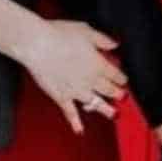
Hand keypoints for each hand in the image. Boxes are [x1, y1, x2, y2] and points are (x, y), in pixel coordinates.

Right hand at [18, 18, 127, 134]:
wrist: (38, 44)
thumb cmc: (59, 35)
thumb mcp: (87, 30)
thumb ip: (103, 39)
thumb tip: (114, 44)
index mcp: (98, 64)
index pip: (116, 74)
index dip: (121, 78)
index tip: (123, 80)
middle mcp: (90, 80)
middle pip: (109, 90)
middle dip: (117, 94)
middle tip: (122, 97)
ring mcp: (76, 90)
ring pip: (96, 104)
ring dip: (105, 110)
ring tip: (113, 114)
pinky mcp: (61, 96)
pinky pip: (70, 113)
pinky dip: (76, 122)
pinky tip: (79, 130)